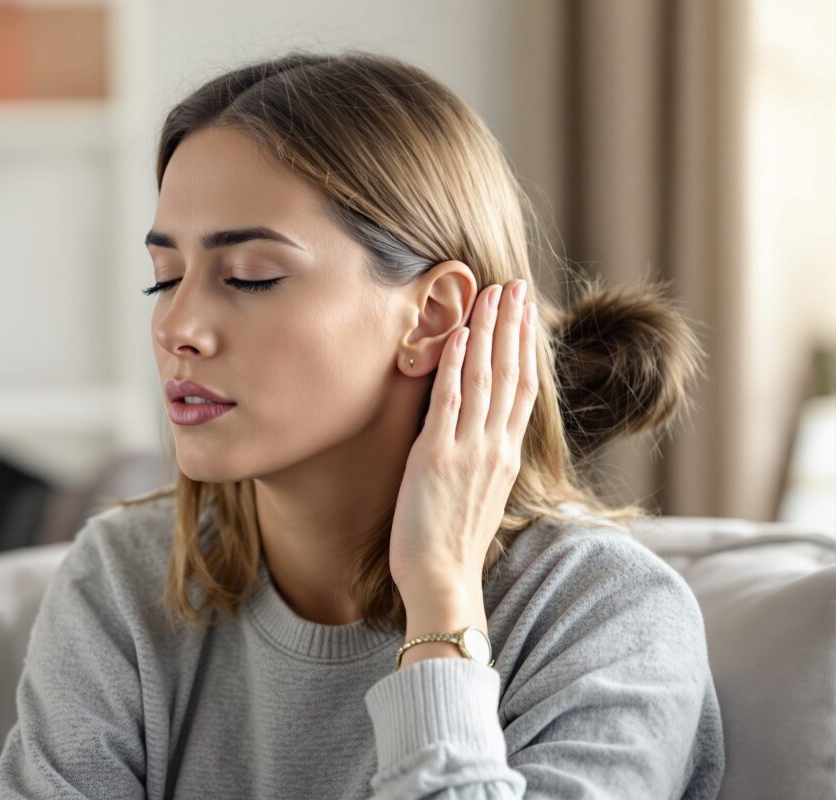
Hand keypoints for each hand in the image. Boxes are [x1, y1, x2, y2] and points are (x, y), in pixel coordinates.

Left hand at [389, 279, 538, 602]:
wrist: (443, 580)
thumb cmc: (451, 545)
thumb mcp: (477, 493)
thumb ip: (480, 457)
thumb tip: (474, 434)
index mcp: (506, 455)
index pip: (522, 388)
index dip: (523, 346)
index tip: (523, 311)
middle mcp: (495, 446)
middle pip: (510, 372)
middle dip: (512, 325)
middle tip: (515, 284)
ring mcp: (469, 449)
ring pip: (485, 377)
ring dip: (488, 331)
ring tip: (490, 292)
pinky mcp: (437, 457)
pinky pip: (451, 401)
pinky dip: (457, 364)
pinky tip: (461, 332)